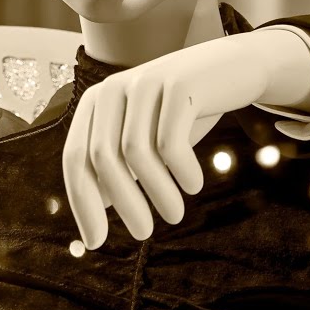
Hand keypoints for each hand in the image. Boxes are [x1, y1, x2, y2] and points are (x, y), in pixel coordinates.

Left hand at [62, 34, 275, 248]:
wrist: (234, 67)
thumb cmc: (182, 112)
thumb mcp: (147, 140)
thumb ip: (119, 168)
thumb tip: (94, 212)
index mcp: (94, 104)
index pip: (75, 159)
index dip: (82, 203)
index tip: (95, 243)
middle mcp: (111, 89)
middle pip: (102, 157)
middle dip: (122, 203)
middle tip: (143, 234)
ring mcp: (144, 82)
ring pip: (136, 152)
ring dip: (156, 192)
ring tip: (174, 214)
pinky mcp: (178, 82)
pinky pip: (171, 140)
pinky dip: (181, 170)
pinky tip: (193, 185)